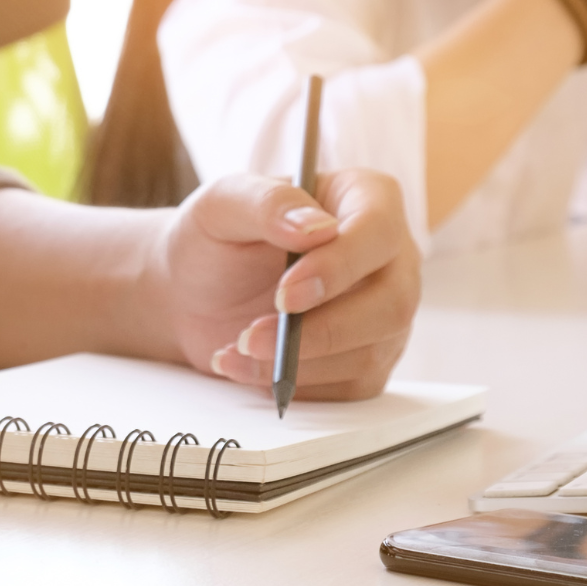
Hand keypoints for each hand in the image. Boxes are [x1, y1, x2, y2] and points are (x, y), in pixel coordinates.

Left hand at [139, 169, 419, 400]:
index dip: (339, 266)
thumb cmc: (214, 238)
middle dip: (320, 330)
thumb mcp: (222, 204)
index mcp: (364, 198)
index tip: (285, 293)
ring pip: (370, 353)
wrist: (194, 295)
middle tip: (252, 336)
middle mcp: (389, 256)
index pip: (378, 230)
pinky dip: (295, 385)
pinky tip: (248, 367)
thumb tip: (316, 228)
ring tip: (238, 348)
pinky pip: (350, 387)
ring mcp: (384, 312)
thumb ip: (268, 203)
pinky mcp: (368, 359)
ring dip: (298, 362)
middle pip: (392, 303)